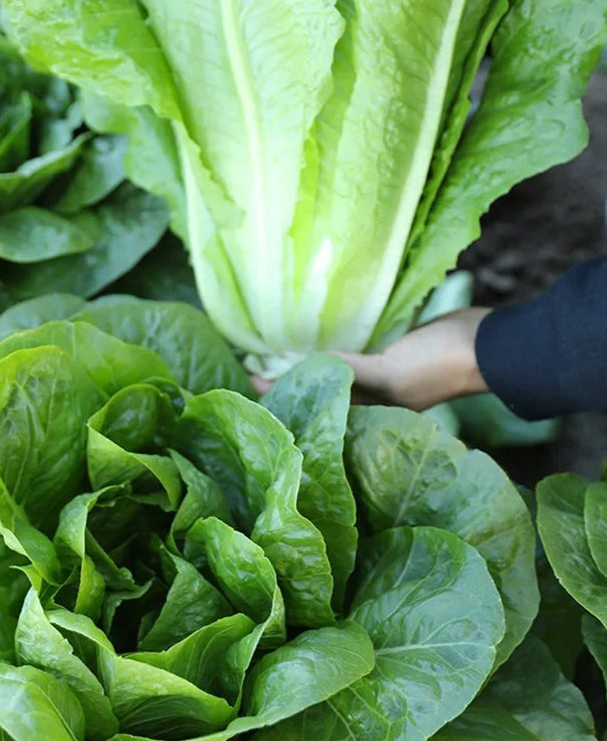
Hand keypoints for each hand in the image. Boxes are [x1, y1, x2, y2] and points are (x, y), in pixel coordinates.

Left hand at [251, 308, 491, 410]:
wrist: (489, 342)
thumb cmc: (440, 364)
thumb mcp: (392, 373)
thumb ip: (353, 372)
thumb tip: (309, 370)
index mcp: (376, 408)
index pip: (321, 405)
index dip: (289, 394)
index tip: (252, 382)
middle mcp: (378, 394)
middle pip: (327, 387)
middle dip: (294, 378)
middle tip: (254, 362)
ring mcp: (389, 371)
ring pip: (341, 369)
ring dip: (314, 361)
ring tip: (277, 348)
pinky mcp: (398, 349)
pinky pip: (360, 349)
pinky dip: (340, 344)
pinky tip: (320, 332)